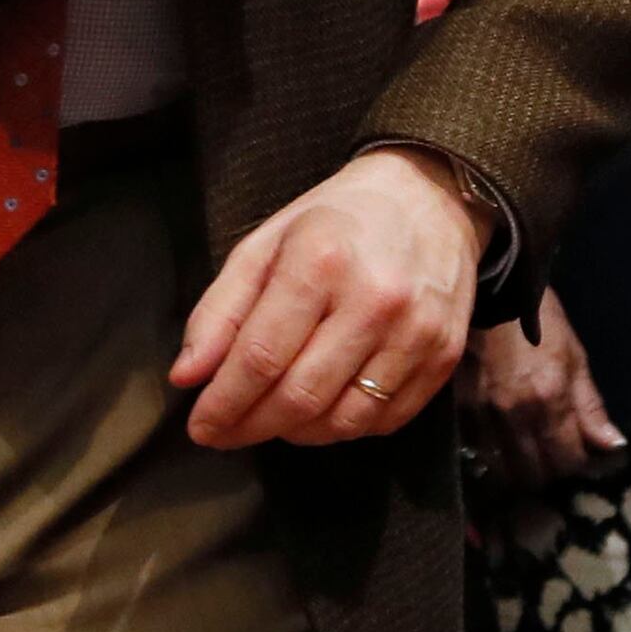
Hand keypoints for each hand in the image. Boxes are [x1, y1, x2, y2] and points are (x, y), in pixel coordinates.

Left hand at [173, 145, 483, 448]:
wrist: (431, 198)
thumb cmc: (337, 222)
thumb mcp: (266, 244)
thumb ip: (220, 311)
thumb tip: (187, 377)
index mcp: (321, 261)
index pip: (260, 358)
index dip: (222, 404)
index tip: (200, 427)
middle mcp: (375, 299)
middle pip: (299, 398)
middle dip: (250, 427)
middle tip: (226, 432)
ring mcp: (417, 331)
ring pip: (342, 421)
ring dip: (296, 433)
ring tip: (274, 417)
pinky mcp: (444, 355)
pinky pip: (384, 421)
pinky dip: (344, 428)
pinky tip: (324, 407)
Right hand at [454, 288, 623, 490]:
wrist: (491, 292)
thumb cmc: (541, 321)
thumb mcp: (575, 356)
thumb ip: (591, 407)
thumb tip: (614, 446)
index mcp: (548, 399)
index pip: (566, 461)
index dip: (578, 464)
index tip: (581, 453)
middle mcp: (513, 415)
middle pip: (534, 475)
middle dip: (549, 471)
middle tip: (556, 455)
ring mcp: (482, 416)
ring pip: (502, 471)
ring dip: (520, 470)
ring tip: (531, 453)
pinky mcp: (460, 412)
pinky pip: (478, 453)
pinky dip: (493, 456)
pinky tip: (504, 443)